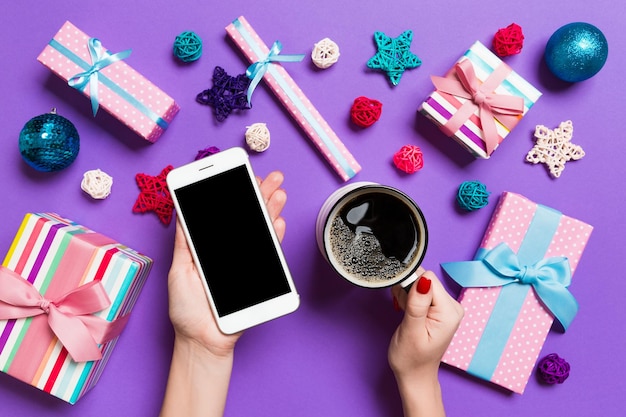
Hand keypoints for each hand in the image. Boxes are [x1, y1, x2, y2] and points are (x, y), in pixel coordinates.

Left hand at [166, 171, 287, 355]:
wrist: (201, 339)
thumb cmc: (187, 308)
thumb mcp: (179, 269)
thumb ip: (185, 242)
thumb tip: (182, 214)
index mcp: (210, 246)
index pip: (225, 215)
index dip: (234, 194)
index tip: (241, 176)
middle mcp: (230, 250)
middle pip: (247, 217)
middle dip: (259, 195)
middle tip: (269, 177)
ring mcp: (246, 262)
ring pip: (262, 230)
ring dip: (271, 210)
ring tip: (277, 192)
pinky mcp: (259, 277)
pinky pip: (270, 253)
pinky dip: (275, 237)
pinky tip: (277, 221)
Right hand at [388, 268, 463, 416]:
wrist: (415, 375)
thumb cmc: (411, 359)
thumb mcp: (411, 331)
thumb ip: (417, 304)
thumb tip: (423, 279)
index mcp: (449, 312)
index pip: (428, 278)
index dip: (410, 285)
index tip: (403, 302)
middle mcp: (452, 306)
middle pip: (425, 279)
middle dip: (408, 289)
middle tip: (403, 311)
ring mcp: (446, 307)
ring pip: (421, 284)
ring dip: (407, 294)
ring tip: (406, 315)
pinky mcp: (437, 308)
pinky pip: (421, 291)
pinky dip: (409, 298)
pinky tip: (408, 313)